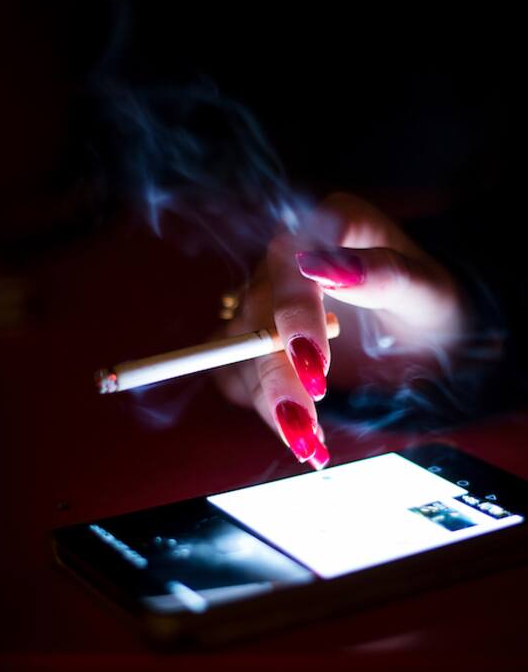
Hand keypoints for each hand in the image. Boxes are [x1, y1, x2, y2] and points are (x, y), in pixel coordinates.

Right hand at [215, 192, 466, 466]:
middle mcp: (291, 261)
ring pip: (242, 351)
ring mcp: (271, 301)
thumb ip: (384, 273)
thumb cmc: (432, 309)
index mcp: (332, 226)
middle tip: (306, 426)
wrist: (427, 342)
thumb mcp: (428, 293)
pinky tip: (302, 433)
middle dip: (279, 376)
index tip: (316, 366)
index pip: (293, 260)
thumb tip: (324, 266)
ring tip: (310, 445)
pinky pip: (239, 375)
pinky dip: (264, 408)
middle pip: (260, 315)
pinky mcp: (262, 341)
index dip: (296, 314)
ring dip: (269, 400)